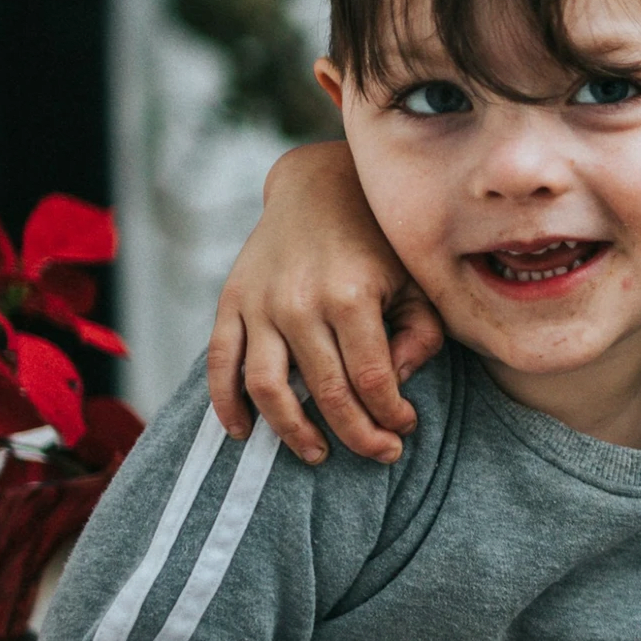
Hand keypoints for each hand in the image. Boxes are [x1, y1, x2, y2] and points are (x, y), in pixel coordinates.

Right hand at [205, 140, 444, 464]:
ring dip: (292, 432)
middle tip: (379, 454)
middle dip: (358, 434)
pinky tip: (243, 432)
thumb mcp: (417, 281)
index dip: (391, 415)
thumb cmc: (379, 241)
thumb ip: (421, 335)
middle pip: (327, 392)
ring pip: (268, 388)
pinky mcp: (231, 301)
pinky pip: (220, 363)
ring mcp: (260, 303)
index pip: (373, 380)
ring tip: (318, 454)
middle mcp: (301, 302)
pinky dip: (226, 403)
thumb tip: (396, 385)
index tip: (404, 429)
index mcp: (353, 296)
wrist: (320, 186)